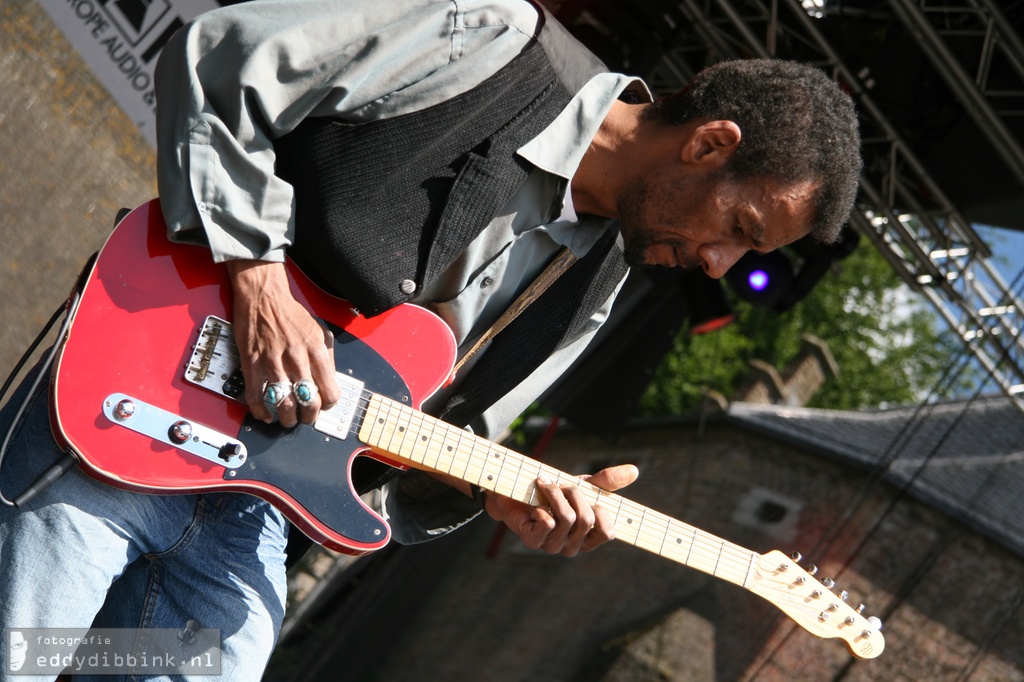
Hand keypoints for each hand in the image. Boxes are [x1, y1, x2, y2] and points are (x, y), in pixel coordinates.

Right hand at [225, 259, 340, 426]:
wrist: (264, 296)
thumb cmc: (290, 313)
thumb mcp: (319, 330)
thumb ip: (326, 355)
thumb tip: (328, 378)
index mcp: (315, 349)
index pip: (330, 390)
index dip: (328, 404)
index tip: (323, 405)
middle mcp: (296, 357)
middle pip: (308, 400)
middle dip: (309, 416)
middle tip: (306, 417)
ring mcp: (272, 361)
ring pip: (283, 403)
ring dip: (287, 418)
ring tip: (287, 420)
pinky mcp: (252, 363)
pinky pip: (255, 395)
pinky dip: (260, 410)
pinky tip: (265, 415)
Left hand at [484, 464, 639, 556]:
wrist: (516, 492)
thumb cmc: (554, 493)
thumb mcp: (584, 485)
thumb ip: (607, 482)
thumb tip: (635, 471)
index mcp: (588, 538)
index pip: (608, 533)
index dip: (602, 511)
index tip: (591, 496)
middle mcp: (573, 546)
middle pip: (586, 520)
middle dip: (575, 494)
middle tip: (563, 484)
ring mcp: (553, 546)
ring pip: (567, 519)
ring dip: (557, 494)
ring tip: (546, 485)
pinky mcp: (533, 541)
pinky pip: (547, 523)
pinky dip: (543, 506)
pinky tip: (536, 506)